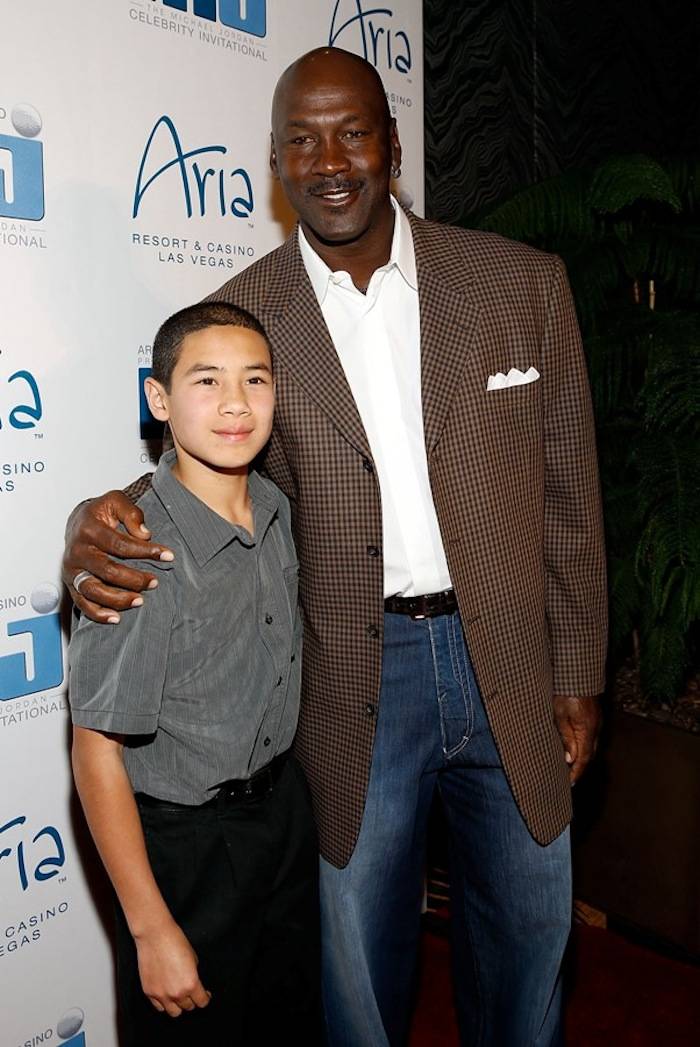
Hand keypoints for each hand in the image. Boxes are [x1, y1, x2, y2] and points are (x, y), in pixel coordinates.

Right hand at [62, 491, 172, 623]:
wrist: (77, 523)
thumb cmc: (100, 514)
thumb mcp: (116, 501)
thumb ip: (131, 513)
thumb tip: (144, 534)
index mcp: (89, 529)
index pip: (120, 544)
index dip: (145, 551)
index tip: (167, 556)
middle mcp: (77, 551)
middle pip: (107, 570)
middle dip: (134, 579)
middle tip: (155, 582)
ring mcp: (72, 570)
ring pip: (93, 590)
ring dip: (118, 599)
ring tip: (140, 601)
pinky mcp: (71, 584)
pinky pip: (82, 603)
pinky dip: (98, 613)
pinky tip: (116, 618)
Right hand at [136, 921, 210, 1016]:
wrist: (155, 935)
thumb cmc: (175, 942)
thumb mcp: (194, 958)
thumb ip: (194, 975)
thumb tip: (193, 983)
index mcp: (191, 984)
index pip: (202, 1002)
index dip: (205, 998)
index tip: (205, 994)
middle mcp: (176, 993)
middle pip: (188, 1007)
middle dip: (192, 1000)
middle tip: (192, 993)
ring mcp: (161, 995)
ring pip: (174, 1012)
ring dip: (178, 1005)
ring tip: (179, 996)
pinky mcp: (149, 992)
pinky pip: (159, 1007)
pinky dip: (164, 1003)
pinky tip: (167, 995)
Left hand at [553, 695, 601, 784]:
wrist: (577, 674)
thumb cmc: (566, 692)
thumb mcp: (560, 715)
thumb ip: (566, 737)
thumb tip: (570, 759)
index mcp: (588, 730)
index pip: (583, 759)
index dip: (577, 772)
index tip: (570, 783)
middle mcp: (596, 729)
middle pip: (589, 755)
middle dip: (579, 768)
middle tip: (567, 777)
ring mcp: (597, 723)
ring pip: (591, 746)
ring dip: (581, 757)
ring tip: (569, 765)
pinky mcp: (594, 718)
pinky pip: (591, 737)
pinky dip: (583, 746)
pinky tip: (574, 747)